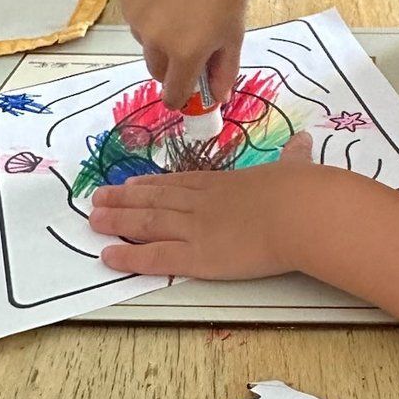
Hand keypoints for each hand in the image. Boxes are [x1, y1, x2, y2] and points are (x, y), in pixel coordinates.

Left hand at [89, 133, 314, 277]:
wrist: (299, 213)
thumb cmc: (301, 190)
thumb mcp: (296, 167)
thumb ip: (295, 157)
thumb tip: (305, 142)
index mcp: (225, 183)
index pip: (181, 182)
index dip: (153, 184)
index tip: (132, 183)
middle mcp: (202, 202)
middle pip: (156, 200)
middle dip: (125, 200)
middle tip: (100, 198)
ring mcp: (195, 228)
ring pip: (147, 222)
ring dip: (118, 221)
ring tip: (94, 219)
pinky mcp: (196, 257)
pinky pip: (154, 257)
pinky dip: (128, 256)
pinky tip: (107, 255)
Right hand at [120, 0, 249, 108]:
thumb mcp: (233, 37)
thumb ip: (224, 72)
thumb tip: (217, 100)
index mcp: (186, 54)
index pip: (172, 95)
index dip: (180, 95)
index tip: (186, 89)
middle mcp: (156, 41)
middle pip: (157, 71)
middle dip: (172, 66)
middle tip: (191, 42)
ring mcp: (137, 19)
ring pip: (146, 44)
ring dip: (159, 39)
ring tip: (182, 10)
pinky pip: (136, 20)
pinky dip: (148, 16)